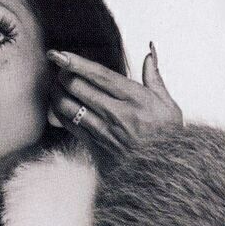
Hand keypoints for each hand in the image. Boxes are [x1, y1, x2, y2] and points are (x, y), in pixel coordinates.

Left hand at [47, 42, 182, 165]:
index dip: (76, 63)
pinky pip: (68, 125)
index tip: (60, 55)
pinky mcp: (94, 146)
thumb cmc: (166, 139)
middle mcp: (115, 113)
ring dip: (57, 94)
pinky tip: (59, 106)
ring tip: (56, 87)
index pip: (99, 75)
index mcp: (134, 98)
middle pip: (77, 87)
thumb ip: (154, 77)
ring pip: (67, 106)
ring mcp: (102, 131)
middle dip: (63, 75)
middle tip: (60, 70)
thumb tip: (150, 52)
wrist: (161, 173)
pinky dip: (59, 113)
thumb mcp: (168, 105)